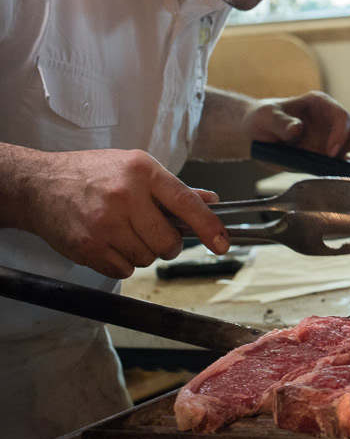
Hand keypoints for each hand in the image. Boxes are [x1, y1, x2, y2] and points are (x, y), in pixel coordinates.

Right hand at [20, 149, 228, 279]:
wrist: (39, 185)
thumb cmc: (91, 174)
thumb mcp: (135, 168)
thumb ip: (175, 189)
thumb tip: (212, 202)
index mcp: (142, 171)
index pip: (186, 202)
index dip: (209, 226)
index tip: (222, 244)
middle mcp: (125, 195)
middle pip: (168, 242)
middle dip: (167, 245)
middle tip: (151, 233)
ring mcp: (104, 222)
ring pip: (146, 258)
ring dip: (141, 252)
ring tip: (122, 232)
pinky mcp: (87, 245)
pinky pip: (123, 270)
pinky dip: (121, 263)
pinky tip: (107, 242)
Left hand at [247, 91, 349, 165]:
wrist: (259, 133)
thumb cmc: (263, 119)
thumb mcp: (266, 117)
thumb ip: (280, 122)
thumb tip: (296, 130)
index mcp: (320, 104)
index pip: (341, 115)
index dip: (341, 133)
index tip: (331, 152)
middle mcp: (333, 120)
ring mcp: (337, 137)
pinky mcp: (335, 155)